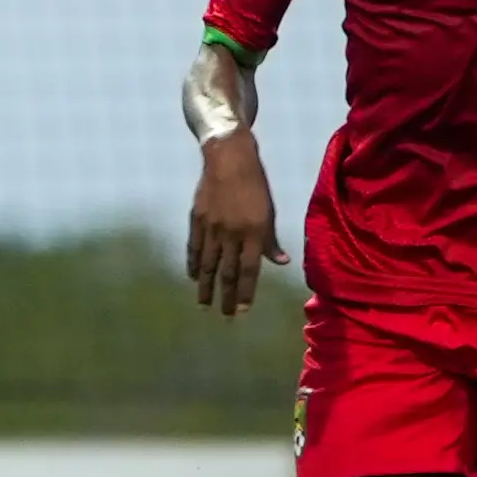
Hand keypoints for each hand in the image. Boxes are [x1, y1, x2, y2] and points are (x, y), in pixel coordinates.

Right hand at [186, 133, 286, 314]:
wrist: (229, 158)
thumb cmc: (255, 185)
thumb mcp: (270, 211)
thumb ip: (271, 240)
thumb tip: (282, 263)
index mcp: (254, 231)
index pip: (249, 270)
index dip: (246, 293)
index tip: (243, 311)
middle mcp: (232, 232)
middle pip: (228, 272)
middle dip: (226, 297)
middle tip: (225, 317)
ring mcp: (212, 226)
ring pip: (209, 264)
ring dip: (207, 288)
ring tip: (205, 305)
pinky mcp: (197, 219)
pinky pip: (195, 248)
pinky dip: (194, 264)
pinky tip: (194, 277)